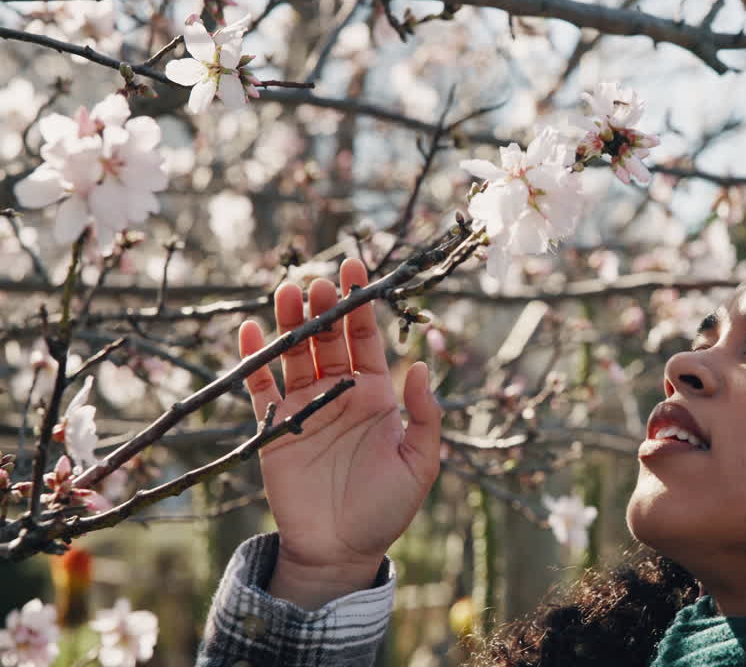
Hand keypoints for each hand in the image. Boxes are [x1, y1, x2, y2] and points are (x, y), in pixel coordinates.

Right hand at [238, 259, 440, 608]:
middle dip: (323, 308)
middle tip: (317, 280)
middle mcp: (339, 393)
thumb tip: (421, 367)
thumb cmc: (388, 508)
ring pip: (294, 355)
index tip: (355, 267)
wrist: (343, 551)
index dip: (360, 304)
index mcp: (377, 395)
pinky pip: (259, 389)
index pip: (366, 338)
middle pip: (328, 339)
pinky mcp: (273, 429)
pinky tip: (248, 331)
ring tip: (286, 291)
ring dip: (290, 324)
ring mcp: (304, 407)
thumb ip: (424, 416)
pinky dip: (252, 360)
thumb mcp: (421, 463)